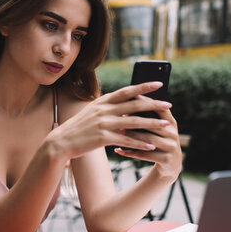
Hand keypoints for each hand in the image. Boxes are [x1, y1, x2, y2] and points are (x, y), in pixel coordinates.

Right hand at [47, 82, 174, 161]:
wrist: (61, 142)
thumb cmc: (79, 128)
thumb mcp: (93, 113)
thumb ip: (110, 109)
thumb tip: (127, 108)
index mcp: (103, 101)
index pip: (127, 91)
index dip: (143, 87)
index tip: (159, 84)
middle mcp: (104, 110)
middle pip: (134, 105)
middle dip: (154, 104)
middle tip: (169, 104)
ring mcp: (104, 123)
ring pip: (134, 123)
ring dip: (152, 124)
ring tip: (166, 125)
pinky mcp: (103, 138)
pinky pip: (126, 141)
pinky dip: (140, 144)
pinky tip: (151, 146)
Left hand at [114, 98, 182, 181]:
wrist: (171, 165)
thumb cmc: (159, 141)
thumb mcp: (159, 129)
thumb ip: (149, 116)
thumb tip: (129, 101)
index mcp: (171, 122)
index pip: (160, 109)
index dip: (147, 102)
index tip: (132, 97)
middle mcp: (173, 133)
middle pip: (153, 124)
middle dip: (136, 120)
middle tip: (120, 116)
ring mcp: (171, 147)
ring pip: (149, 140)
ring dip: (132, 136)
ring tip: (118, 132)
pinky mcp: (166, 160)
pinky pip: (145, 155)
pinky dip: (131, 152)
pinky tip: (118, 150)